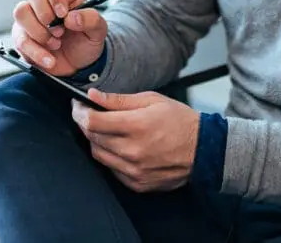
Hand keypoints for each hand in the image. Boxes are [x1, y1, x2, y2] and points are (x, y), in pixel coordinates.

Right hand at [11, 0, 106, 76]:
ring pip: (21, 11)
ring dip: (39, 32)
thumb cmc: (86, 40)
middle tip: (60, 31)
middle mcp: (45, 0)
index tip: (63, 13)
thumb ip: (91, 20)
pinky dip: (36, 52)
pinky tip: (50, 59)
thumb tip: (72, 17)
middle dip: (46, 13)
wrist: (79, 64)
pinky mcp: (21, 35)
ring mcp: (30, 16)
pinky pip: (20, 39)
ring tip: (56, 43)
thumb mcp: (98, 30)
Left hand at [71, 89, 199, 192]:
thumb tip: (92, 96)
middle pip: (92, 138)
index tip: (77, 106)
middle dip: (85, 124)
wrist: (203, 149)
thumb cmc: (179, 120)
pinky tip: (119, 146)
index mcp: (137, 126)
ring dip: (95, 141)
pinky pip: (112, 169)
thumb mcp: (151, 100)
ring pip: (98, 155)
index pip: (93, 121)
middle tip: (88, 114)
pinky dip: (110, 156)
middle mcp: (133, 151)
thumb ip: (118, 100)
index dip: (80, 112)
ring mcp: (135, 170)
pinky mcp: (137, 184)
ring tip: (104, 129)